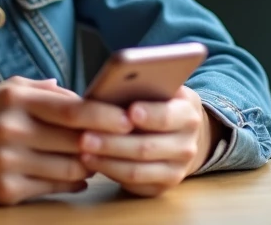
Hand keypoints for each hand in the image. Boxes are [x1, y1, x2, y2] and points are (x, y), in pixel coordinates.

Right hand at [0, 77, 132, 204]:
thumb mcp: (4, 90)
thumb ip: (44, 90)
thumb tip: (84, 96)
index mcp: (14, 99)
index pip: (72, 108)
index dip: (106, 114)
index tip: (128, 117)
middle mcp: (12, 129)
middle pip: (77, 141)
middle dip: (101, 142)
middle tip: (119, 141)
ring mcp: (8, 163)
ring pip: (71, 169)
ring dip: (88, 165)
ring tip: (94, 158)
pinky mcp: (5, 191)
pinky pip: (53, 188)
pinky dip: (69, 183)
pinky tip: (74, 176)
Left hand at [79, 85, 220, 197]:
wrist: (178, 133)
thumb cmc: (157, 103)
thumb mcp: (158, 89)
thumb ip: (143, 87)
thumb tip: (115, 82)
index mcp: (188, 113)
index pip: (168, 116)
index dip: (149, 115)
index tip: (129, 111)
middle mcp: (187, 145)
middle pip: (146, 147)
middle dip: (113, 142)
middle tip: (85, 137)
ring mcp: (177, 170)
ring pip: (137, 170)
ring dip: (106, 161)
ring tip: (82, 151)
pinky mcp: (162, 187)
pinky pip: (132, 184)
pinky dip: (109, 172)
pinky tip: (91, 162)